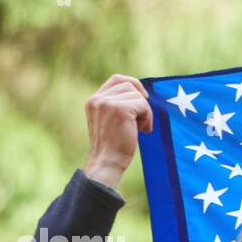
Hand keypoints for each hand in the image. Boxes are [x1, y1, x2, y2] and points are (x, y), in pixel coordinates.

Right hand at [82, 74, 152, 189]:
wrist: (107, 162)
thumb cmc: (112, 147)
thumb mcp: (109, 121)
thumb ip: (117, 106)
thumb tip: (141, 94)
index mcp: (93, 100)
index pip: (116, 79)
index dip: (133, 85)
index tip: (143, 98)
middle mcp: (98, 99)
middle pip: (129, 85)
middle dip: (140, 101)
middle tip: (141, 121)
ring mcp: (107, 103)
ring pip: (137, 95)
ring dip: (145, 112)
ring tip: (140, 128)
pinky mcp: (120, 109)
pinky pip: (143, 105)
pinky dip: (148, 118)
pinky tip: (143, 131)